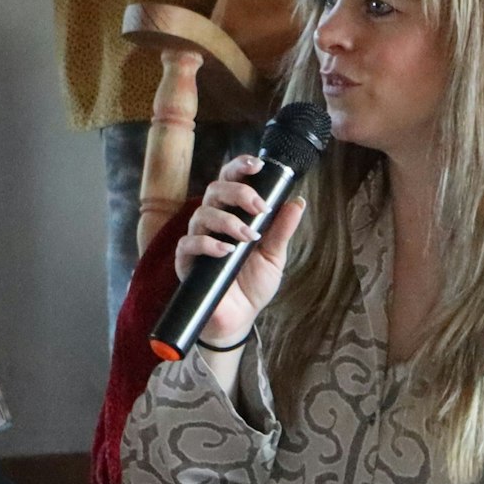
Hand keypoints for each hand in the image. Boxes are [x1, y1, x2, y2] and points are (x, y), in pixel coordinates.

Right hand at [176, 155, 306, 346]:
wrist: (239, 318)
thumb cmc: (253, 284)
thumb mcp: (274, 256)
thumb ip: (281, 230)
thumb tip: (297, 202)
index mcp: (232, 213)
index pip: (230, 181)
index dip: (240, 167)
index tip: (258, 165)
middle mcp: (212, 222)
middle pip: (214, 190)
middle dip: (237, 192)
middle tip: (258, 207)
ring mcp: (197, 240)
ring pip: (202, 214)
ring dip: (227, 221)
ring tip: (248, 236)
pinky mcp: (186, 261)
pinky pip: (189, 244)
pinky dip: (208, 244)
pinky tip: (226, 251)